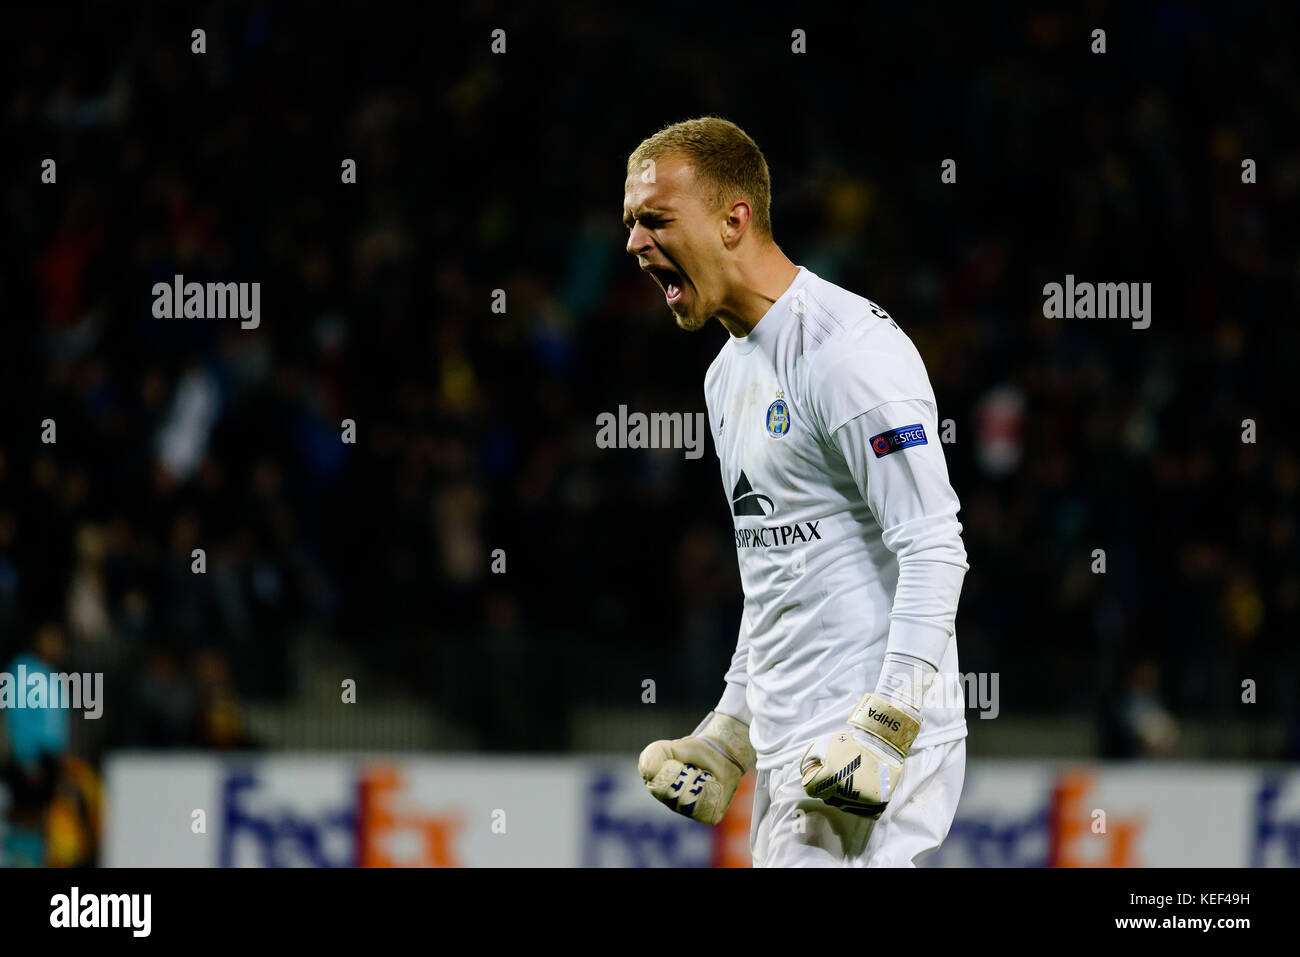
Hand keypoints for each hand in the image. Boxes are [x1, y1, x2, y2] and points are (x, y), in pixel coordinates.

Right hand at [638, 711, 754, 824]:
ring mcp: (690, 812)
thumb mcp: (671, 747)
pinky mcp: (708, 816)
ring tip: (704, 775)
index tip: (679, 762)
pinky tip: (714, 785)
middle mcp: (672, 803)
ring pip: (689, 803)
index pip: (658, 787)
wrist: (721, 753)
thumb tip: (648, 774)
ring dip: (699, 782)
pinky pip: (706, 811)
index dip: (669, 772)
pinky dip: (711, 794)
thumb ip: (653, 754)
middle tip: (693, 767)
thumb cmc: (694, 751)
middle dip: (686, 776)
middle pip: (674, 797)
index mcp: (658, 788)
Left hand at [798, 693, 920, 818]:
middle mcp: (847, 793)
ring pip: (843, 806)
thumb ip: (811, 759)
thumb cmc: (852, 743)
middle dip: (828, 787)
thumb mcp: (825, 744)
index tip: (820, 772)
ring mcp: (863, 801)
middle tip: (837, 773)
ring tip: (850, 779)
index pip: (811, 789)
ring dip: (842, 795)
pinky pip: (860, 810)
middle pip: (827, 798)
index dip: (814, 779)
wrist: (883, 743)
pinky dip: (857, 803)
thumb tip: (806, 772)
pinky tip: (858, 790)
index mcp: (831, 778)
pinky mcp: (877, 805)